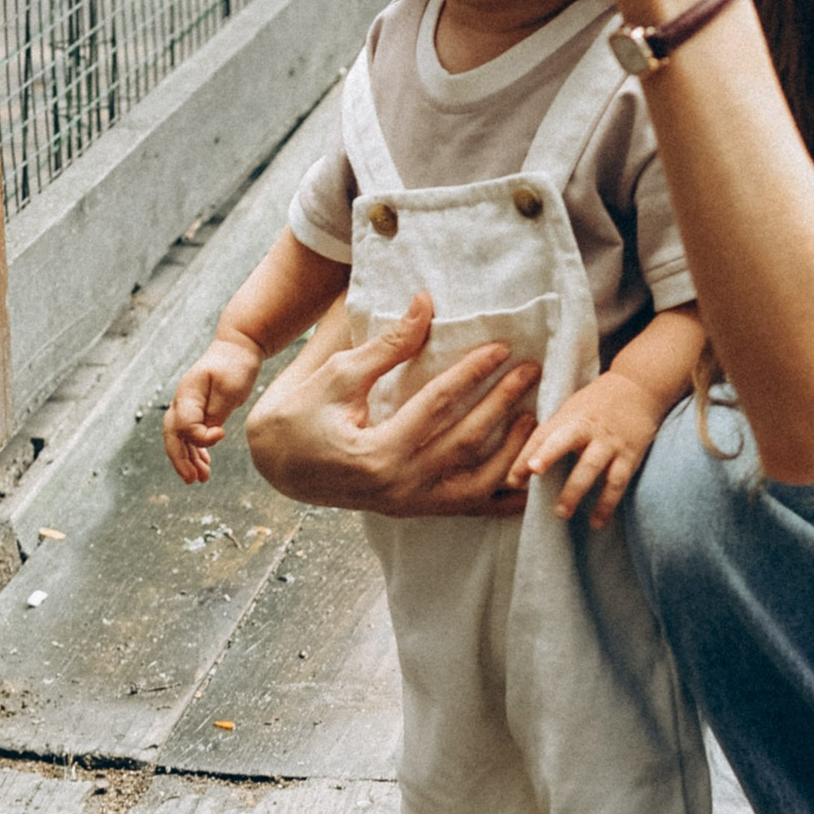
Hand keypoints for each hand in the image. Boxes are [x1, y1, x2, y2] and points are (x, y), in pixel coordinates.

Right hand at [164, 331, 263, 482]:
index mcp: (187, 394)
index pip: (184, 425)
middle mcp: (182, 402)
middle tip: (192, 480)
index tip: (222, 434)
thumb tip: (209, 434)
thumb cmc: (235, 365)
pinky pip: (190, 435)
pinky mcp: (198, 411)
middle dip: (180, 460)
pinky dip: (196, 451)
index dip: (201, 438)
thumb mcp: (230, 388)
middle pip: (172, 436)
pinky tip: (205, 465)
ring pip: (180, 439)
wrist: (238, 348)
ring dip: (188, 460)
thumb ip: (216, 412)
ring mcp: (188, 406)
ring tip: (202, 479)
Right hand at [245, 292, 540, 515]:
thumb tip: (425, 303)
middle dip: (502, 404)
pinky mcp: (417, 510)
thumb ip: (387, 346)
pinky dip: (502, 495)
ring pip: (477, 485)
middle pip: (466, 444)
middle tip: (532, 371)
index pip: (437, 406)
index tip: (501, 347)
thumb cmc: (303, 414)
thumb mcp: (339, 375)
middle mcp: (399, 488)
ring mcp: (411, 505)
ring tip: (535, 416)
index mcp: (377, 454)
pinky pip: (469, 507)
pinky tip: (528, 475)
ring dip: (512, 451)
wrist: (278, 465)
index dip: (471, 373)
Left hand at [511, 370, 670, 527]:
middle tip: (533, 473)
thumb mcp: (572, 410)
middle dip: (548, 455)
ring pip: (590, 466)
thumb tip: (524, 465)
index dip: (525, 456)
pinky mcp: (629, 456)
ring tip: (561, 513)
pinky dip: (607, 504)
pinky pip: (617, 482)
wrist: (640, 387)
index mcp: (569, 417)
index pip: (542, 435)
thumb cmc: (597, 404)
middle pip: (565, 440)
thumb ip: (552, 433)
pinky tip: (597, 522)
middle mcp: (588, 428)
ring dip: (575, 491)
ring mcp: (609, 442)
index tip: (512, 480)